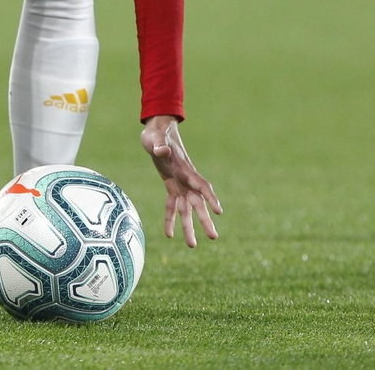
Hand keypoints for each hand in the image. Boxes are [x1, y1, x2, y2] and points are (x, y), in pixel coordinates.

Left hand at [140, 115, 221, 245]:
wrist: (157, 129)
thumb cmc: (157, 132)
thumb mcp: (156, 137)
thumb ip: (160, 145)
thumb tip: (162, 151)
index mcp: (185, 168)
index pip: (202, 185)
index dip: (211, 198)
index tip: (219, 211)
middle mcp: (186, 179)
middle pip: (198, 203)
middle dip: (205, 220)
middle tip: (214, 237)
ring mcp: (180, 183)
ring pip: (187, 209)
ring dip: (189, 227)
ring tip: (192, 246)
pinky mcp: (171, 185)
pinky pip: (172, 205)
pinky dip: (170, 219)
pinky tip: (169, 235)